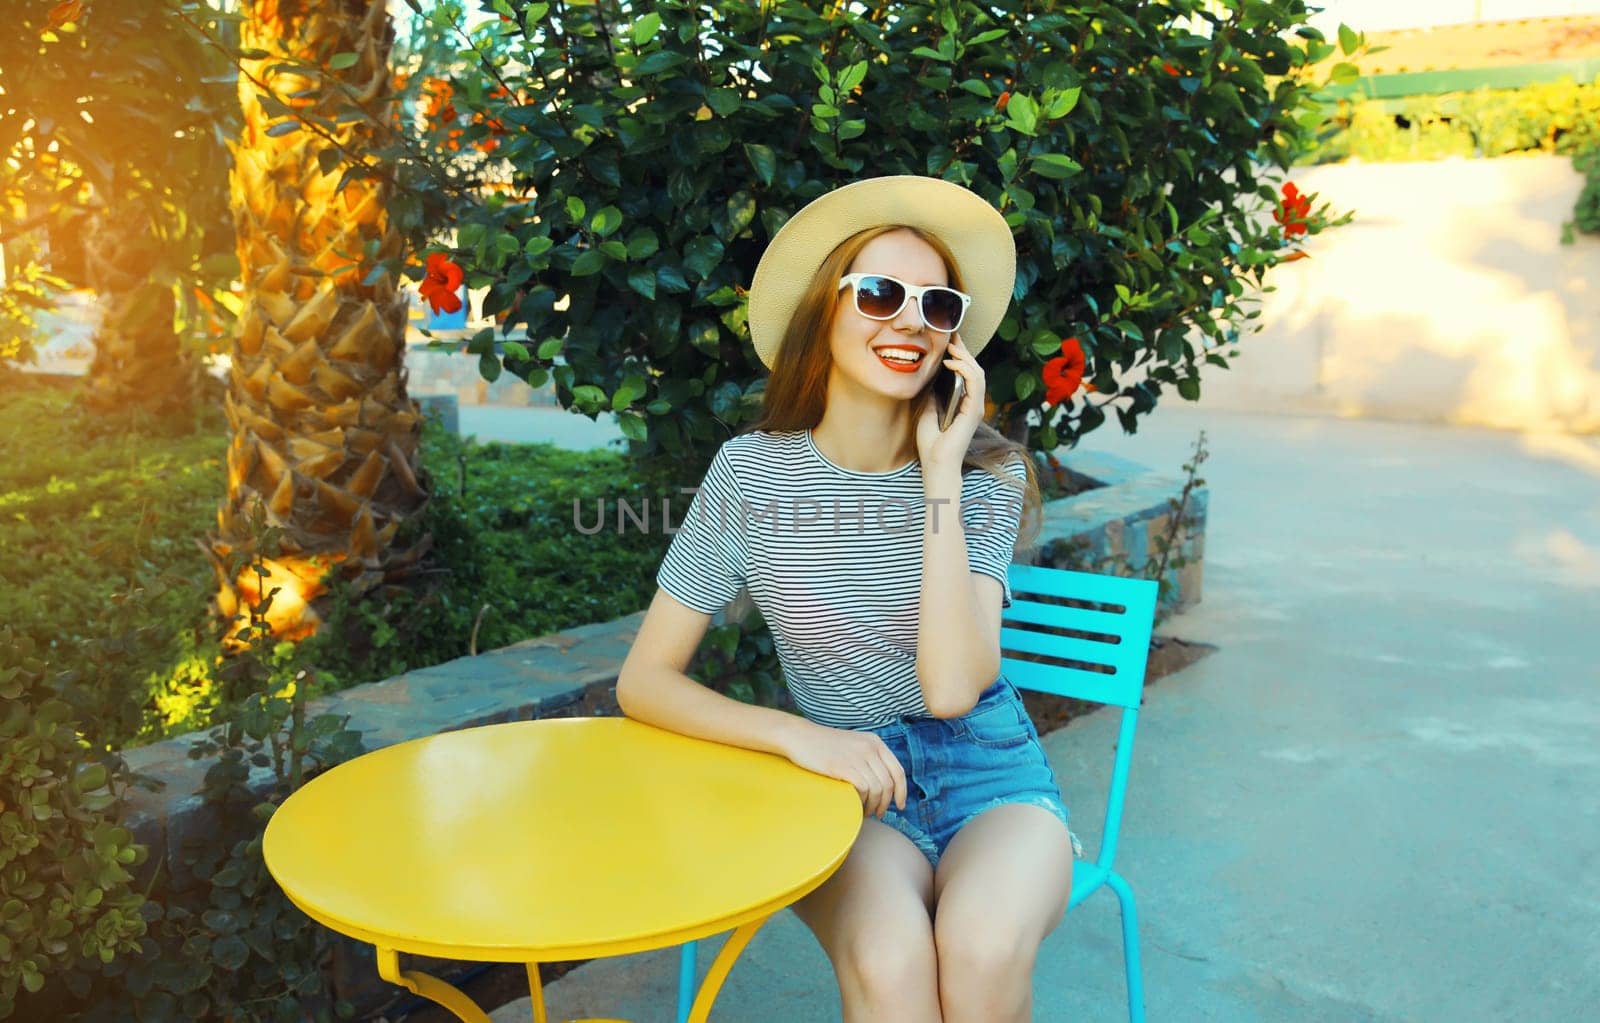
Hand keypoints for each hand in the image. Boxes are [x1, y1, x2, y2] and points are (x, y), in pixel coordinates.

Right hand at [781, 719, 907, 820]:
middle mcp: (870, 747)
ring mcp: (857, 756)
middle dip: (886, 803)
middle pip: (889, 783)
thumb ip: (868, 758)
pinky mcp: (843, 766)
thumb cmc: (823, 745)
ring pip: (878, 789)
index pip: (898, 771)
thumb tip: (882, 784)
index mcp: (875, 742)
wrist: (799, 737)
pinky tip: (856, 806)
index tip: (900, 806)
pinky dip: (863, 802)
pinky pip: (864, 789)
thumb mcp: (853, 744)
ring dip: (874, 805)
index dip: (902, 791)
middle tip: (878, 813)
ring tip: (865, 812)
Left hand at [915, 333, 984, 475]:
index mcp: (964, 403)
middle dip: (964, 350)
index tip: (949, 341)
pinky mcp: (974, 410)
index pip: (966, 374)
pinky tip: (951, 362)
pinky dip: (965, 369)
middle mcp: (974, 403)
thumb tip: (930, 377)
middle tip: (952, 336)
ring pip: (978, 373)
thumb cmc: (931, 442)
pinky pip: (975, 382)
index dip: (960, 356)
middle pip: (974, 369)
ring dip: (965, 356)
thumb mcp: (928, 410)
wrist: (935, 462)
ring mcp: (976, 407)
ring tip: (951, 346)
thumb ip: (933, 395)